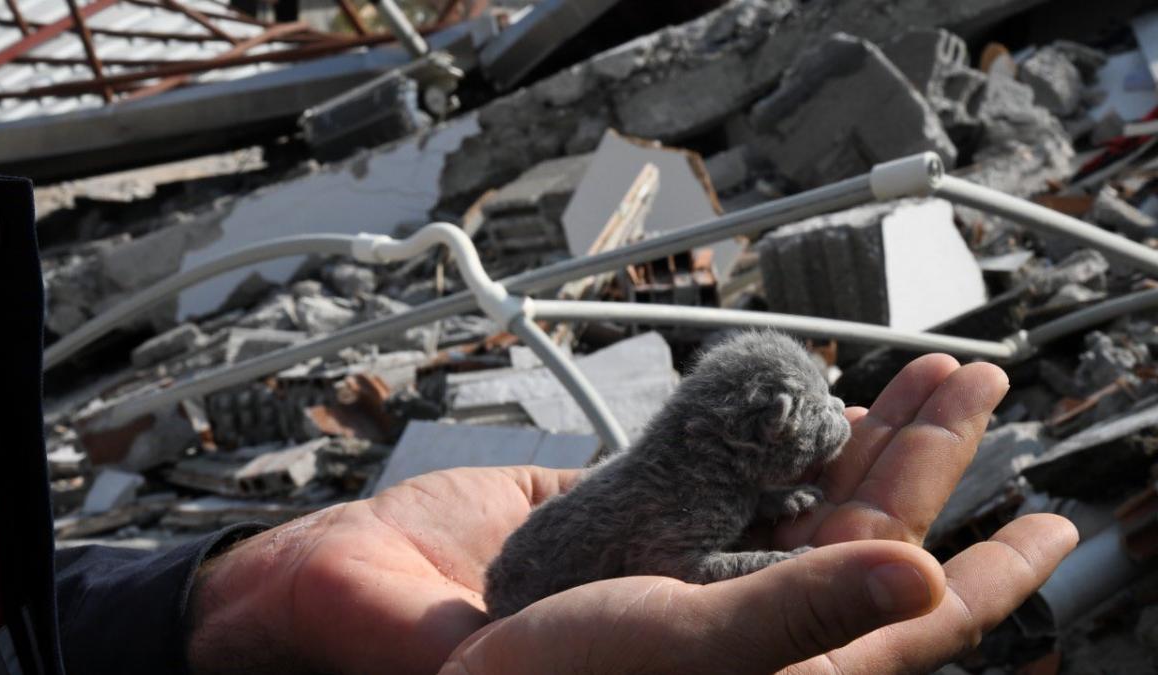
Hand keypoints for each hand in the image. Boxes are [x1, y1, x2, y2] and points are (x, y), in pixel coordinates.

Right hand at [186, 355, 1077, 673]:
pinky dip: (772, 431)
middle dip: (925, 460)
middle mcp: (730, 623)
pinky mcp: (630, 527)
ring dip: (862, 435)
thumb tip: (923, 577)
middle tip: (974, 384)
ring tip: (916, 377)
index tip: (1049, 520)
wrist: (355, 624)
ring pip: (801, 496)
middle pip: (860, 534)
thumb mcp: (667, 651)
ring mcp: (682, 570)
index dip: (984, 572)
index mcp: (754, 670)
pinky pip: (725, 474)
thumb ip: (795, 618)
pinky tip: (806, 402)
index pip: (899, 617)